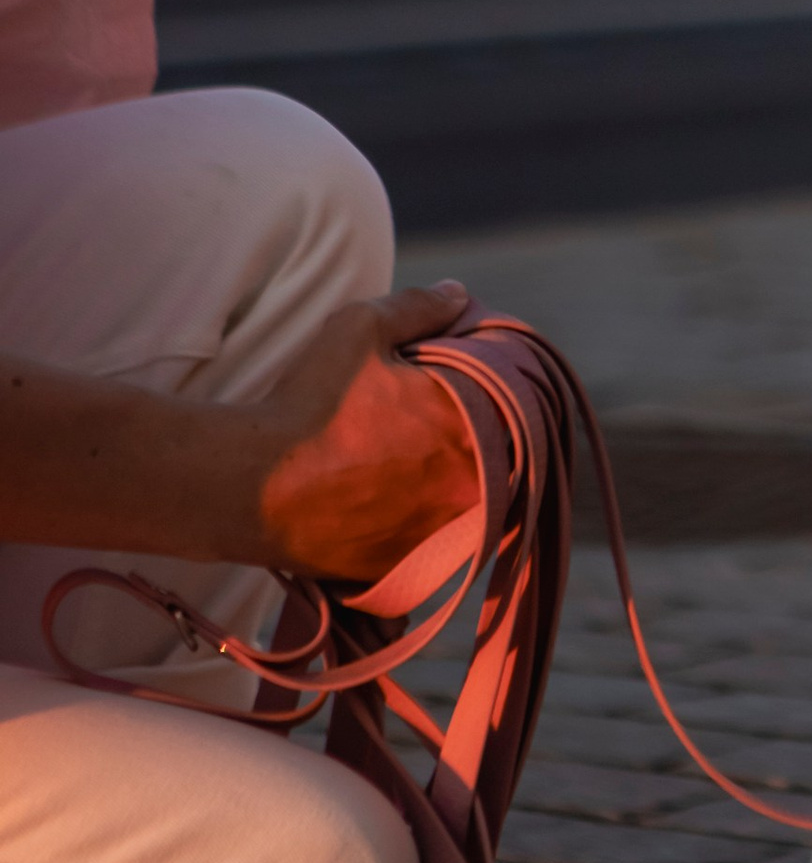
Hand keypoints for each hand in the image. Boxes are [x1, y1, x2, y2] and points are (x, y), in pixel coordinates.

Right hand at [247, 281, 478, 580]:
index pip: (511, 407)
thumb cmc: (309, 404)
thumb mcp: (360, 329)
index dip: (487, 392)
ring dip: (446, 483)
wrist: (250, 485)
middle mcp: (469, 491)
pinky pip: (424, 542)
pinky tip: (380, 498)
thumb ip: (418, 307)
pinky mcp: (401, 569)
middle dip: (468, 438)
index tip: (453, 385)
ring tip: (399, 460)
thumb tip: (457, 293)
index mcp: (473, 429)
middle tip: (424, 421)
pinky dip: (412, 520)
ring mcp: (437, 537)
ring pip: (462, 505)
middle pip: (492, 459)